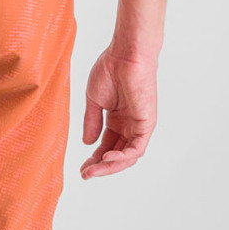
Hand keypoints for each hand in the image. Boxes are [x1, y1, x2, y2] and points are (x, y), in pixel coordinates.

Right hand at [80, 48, 156, 178]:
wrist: (125, 55)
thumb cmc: (110, 69)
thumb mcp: (94, 100)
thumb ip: (92, 122)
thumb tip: (87, 143)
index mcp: (117, 119)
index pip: (106, 145)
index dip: (94, 158)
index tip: (82, 168)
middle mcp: (129, 125)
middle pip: (117, 155)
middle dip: (100, 166)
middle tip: (85, 174)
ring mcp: (139, 126)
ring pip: (127, 156)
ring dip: (110, 166)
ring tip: (93, 171)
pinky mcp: (146, 124)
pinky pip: (136, 148)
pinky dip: (123, 157)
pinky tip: (107, 158)